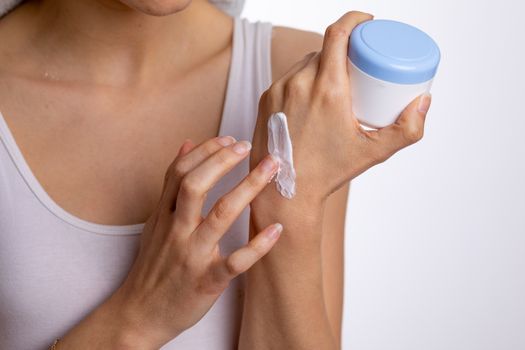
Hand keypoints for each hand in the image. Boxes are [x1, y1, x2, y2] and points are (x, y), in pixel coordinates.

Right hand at [110, 136, 280, 347]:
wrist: (140, 313)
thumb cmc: (153, 265)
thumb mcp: (155, 221)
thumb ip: (172, 184)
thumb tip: (187, 145)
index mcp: (163, 215)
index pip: (180, 172)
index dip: (206, 151)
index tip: (229, 138)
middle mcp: (176, 231)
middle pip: (196, 186)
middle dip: (223, 161)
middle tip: (247, 145)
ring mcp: (192, 255)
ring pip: (219, 215)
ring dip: (247, 188)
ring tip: (270, 168)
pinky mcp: (207, 281)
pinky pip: (235, 262)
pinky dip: (257, 246)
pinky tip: (277, 229)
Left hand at [250, 11, 431, 203]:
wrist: (285, 191)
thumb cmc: (329, 172)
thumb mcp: (374, 152)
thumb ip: (407, 129)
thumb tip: (424, 101)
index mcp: (327, 89)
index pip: (338, 33)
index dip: (354, 19)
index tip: (366, 22)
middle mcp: (298, 83)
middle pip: (323, 49)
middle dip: (342, 50)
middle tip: (357, 65)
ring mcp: (278, 90)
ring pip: (304, 63)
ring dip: (321, 65)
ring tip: (336, 82)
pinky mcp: (265, 99)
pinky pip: (287, 77)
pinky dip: (303, 80)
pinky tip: (311, 94)